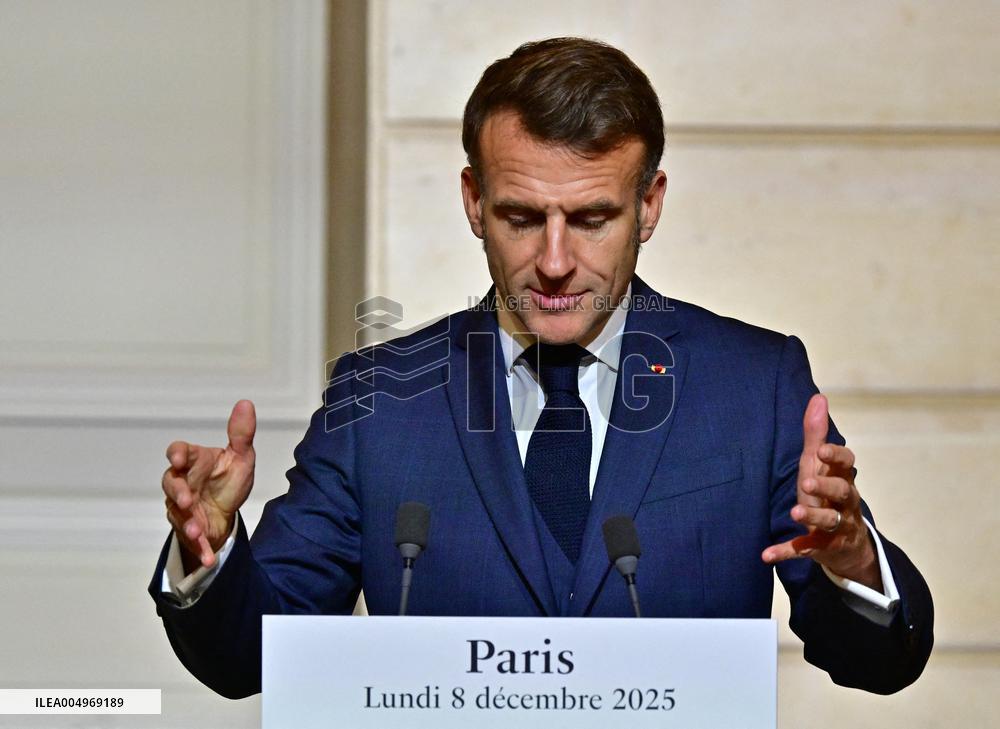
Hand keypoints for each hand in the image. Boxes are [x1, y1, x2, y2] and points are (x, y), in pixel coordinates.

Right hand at [162, 400, 255, 571]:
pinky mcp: (188, 528)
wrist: (228, 511)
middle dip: (177, 491)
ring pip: (177, 513)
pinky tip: (209, 559)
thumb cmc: (228, 478)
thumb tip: (246, 403)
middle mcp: (183, 483)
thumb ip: (241, 433)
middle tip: (188, 499)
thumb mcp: (241, 456)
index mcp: (194, 461)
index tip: (179, 458)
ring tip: (196, 529)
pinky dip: (200, 549)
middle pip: (170, 483)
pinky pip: (191, 540)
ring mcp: (182, 507)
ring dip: (186, 522)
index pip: (179, 452)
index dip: (177, 454)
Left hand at [761, 394, 881, 590]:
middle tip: (807, 481)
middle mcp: (844, 503)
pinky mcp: (821, 548)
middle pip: (844, 492)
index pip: (848, 465)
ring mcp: (835, 527)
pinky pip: (804, 551)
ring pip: (829, 521)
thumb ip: (817, 435)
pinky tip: (766, 554)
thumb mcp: (820, 466)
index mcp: (842, 479)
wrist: (848, 546)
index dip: (838, 457)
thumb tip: (819, 396)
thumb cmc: (827, 494)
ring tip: (795, 512)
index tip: (824, 450)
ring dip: (813, 516)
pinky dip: (785, 553)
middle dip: (827, 486)